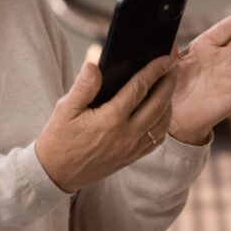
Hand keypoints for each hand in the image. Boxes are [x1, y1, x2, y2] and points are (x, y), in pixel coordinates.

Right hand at [35, 55, 177, 192]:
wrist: (56, 173)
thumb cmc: (58, 138)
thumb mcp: (64, 109)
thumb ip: (83, 87)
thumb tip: (94, 66)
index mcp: (110, 120)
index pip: (139, 88)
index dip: (154, 70)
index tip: (166, 57)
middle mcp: (126, 135)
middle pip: (158, 104)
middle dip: (169, 83)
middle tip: (174, 66)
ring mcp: (131, 149)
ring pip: (162, 123)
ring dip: (169, 102)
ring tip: (168, 86)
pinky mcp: (131, 158)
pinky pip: (156, 139)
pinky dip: (164, 123)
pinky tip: (161, 112)